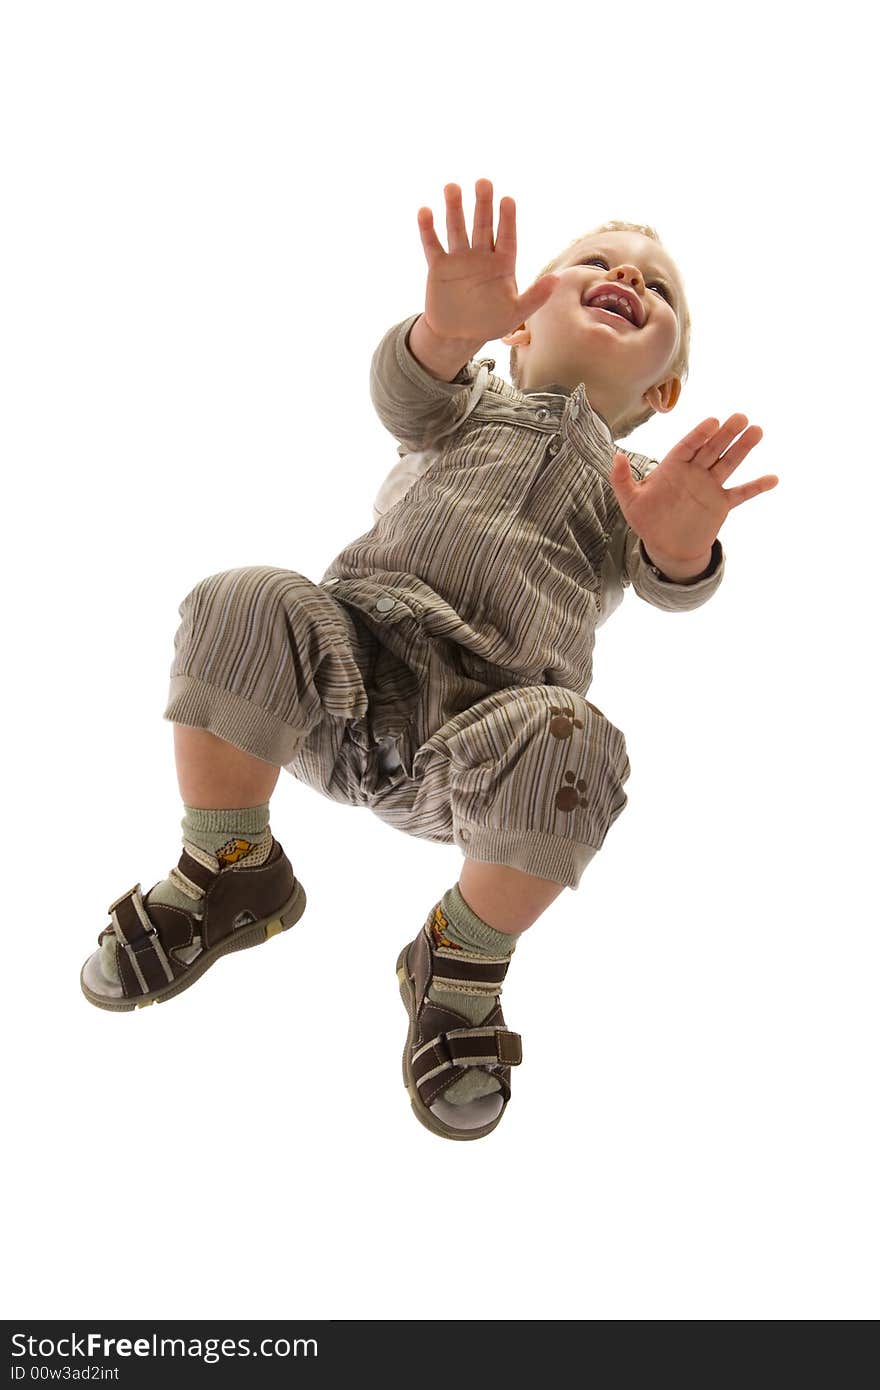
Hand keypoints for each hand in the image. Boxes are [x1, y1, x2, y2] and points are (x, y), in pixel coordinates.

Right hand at [416, 178, 559, 345]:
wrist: (457, 336)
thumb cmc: (488, 323)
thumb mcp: (516, 314)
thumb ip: (536, 297)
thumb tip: (558, 280)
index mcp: (502, 265)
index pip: (507, 236)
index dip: (507, 219)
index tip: (507, 200)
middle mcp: (481, 257)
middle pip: (482, 226)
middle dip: (483, 205)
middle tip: (484, 182)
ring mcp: (459, 260)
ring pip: (457, 229)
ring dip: (454, 208)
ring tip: (452, 187)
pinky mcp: (438, 267)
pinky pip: (432, 245)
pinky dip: (428, 229)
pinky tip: (425, 211)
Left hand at [608, 414, 777, 566]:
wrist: (666, 547)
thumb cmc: (647, 521)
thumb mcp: (630, 501)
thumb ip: (621, 479)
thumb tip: (615, 456)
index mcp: (673, 467)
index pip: (688, 446)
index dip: (700, 434)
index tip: (712, 421)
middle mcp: (694, 472)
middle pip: (712, 449)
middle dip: (726, 434)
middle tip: (740, 418)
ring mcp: (710, 487)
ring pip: (728, 463)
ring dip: (743, 448)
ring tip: (756, 430)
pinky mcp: (721, 504)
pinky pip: (741, 493)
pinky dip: (756, 487)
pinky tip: (773, 478)